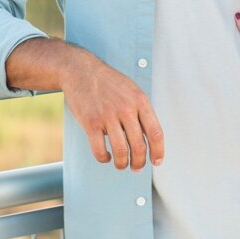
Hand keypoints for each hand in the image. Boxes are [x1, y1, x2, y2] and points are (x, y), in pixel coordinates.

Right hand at [59, 50, 165, 171]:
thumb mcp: (132, 90)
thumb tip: (151, 138)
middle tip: (136, 168)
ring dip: (122, 164)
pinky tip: (105, 156)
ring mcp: (107, 116)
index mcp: (140, 101)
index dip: (158, 151)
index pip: (156, 133)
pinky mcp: (90, 122)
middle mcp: (126, 109)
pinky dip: (104, 158)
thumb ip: (142, 111)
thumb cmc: (108, 82)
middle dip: (139, 163)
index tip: (157, 162)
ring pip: (121, 152)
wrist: (81, 70)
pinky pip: (99, 150)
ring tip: (121, 165)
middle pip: (139, 146)